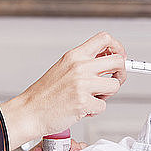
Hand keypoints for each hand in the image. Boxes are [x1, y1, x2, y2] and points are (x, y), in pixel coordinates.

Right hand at [0, 32, 126, 149]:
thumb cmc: (44, 94)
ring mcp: (82, 84)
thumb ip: (84, 63)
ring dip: (107, 94)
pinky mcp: (83, 102)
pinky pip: (103, 106)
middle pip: (118, 61)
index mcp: (74, 56)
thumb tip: (107, 61)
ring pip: (114, 85)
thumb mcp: (63, 68)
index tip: (118, 57)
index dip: (117, 47)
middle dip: (120, 73)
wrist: (29, 111)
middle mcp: (79, 67)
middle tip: (112, 81)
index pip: (104, 39)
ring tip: (92, 97)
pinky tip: (82, 108)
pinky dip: (94, 110)